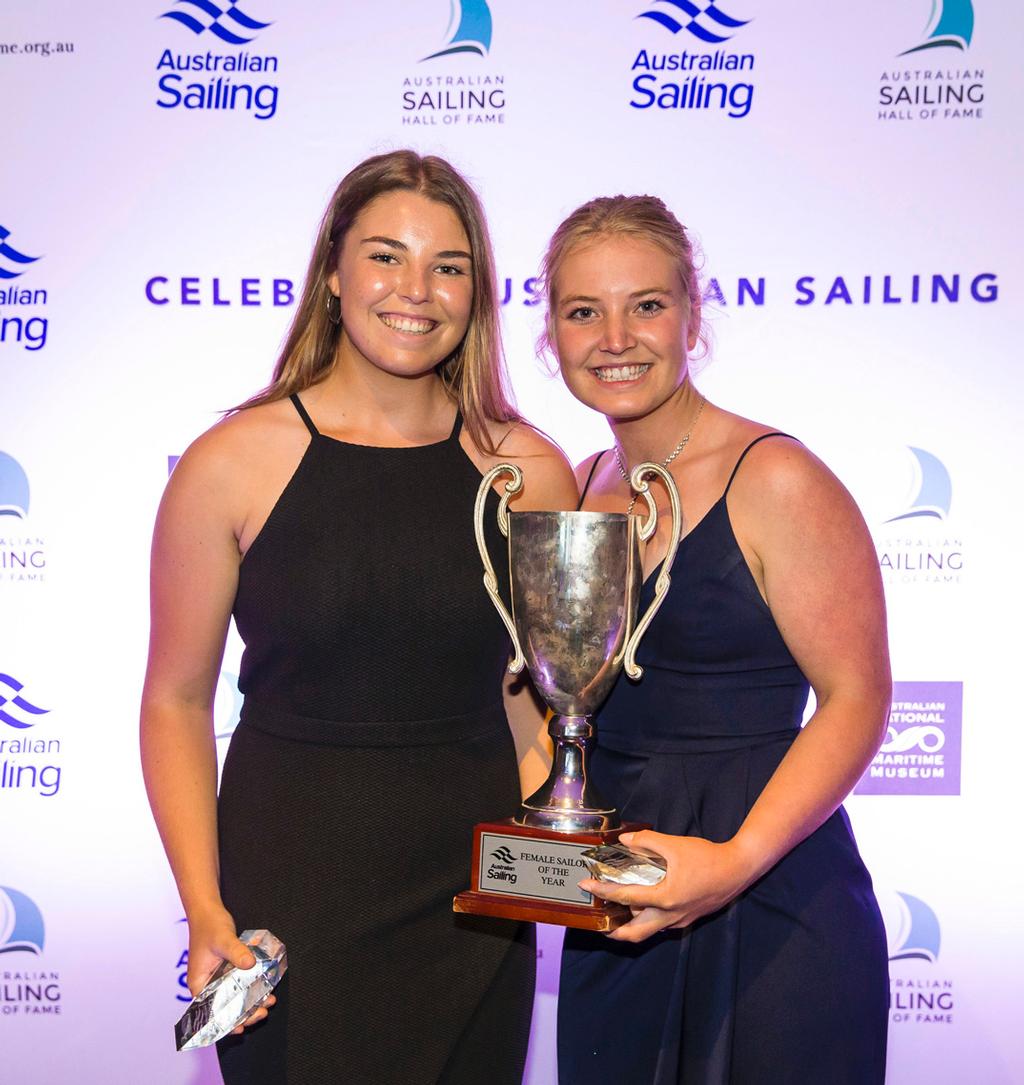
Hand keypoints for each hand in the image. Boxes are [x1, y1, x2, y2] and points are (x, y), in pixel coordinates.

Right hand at [186, 904, 275, 1032]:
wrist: (208, 910)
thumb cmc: (210, 925)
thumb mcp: (223, 939)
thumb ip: (236, 952)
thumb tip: (250, 964)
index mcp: (199, 984)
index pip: (210, 1012)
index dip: (225, 1023)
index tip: (241, 1028)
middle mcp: (207, 985)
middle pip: (224, 1008)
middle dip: (244, 1014)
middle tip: (262, 1012)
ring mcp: (217, 978)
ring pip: (234, 998)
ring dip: (251, 1003)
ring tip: (269, 1002)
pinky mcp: (227, 970)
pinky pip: (240, 985)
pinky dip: (251, 989)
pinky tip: (266, 989)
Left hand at [579, 831, 753, 943]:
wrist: (738, 869)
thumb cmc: (707, 857)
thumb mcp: (675, 845)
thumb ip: (647, 841)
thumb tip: (625, 840)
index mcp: (664, 898)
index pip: (625, 897)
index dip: (603, 891)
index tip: (586, 886)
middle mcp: (670, 915)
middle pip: (635, 933)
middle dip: (614, 931)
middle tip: (599, 922)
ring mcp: (680, 920)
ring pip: (649, 931)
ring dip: (630, 926)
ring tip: (616, 913)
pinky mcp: (688, 918)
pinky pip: (662, 925)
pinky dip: (647, 920)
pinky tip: (642, 906)